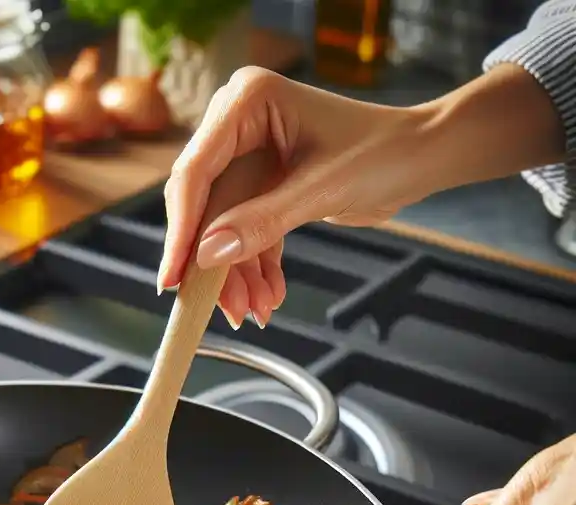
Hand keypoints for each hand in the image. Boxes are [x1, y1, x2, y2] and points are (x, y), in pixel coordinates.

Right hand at [157, 67, 425, 327]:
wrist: (421, 157)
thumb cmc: (384, 152)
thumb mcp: (319, 190)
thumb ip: (260, 222)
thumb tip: (208, 255)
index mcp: (246, 102)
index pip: (196, 172)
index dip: (182, 230)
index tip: (173, 279)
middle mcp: (237, 124)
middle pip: (202, 205)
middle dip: (214, 263)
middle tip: (223, 308)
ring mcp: (247, 156)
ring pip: (220, 227)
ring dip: (236, 275)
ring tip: (255, 312)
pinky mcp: (260, 185)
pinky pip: (243, 232)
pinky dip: (254, 268)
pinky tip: (267, 297)